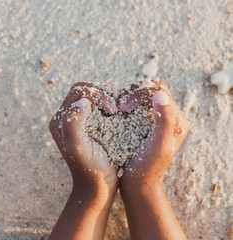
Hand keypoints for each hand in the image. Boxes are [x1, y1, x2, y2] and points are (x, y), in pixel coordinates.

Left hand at [49, 82, 119, 239]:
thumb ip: (73, 123)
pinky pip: (100, 108)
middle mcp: (67, 118)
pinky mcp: (91, 127)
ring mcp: (80, 122)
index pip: (78, 92)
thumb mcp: (78, 147)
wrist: (98, 188)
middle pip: (84, 91)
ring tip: (119, 109)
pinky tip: (120, 115)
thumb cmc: (90, 169)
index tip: (112, 108)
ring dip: (107, 99)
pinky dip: (110, 107)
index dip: (97, 94)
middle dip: (102, 94)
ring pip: (93, 98)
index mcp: (60, 120)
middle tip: (116, 107)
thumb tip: (82, 101)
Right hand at [117, 81, 188, 239]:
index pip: (159, 91)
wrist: (137, 185)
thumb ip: (164, 121)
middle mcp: (169, 116)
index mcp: (177, 120)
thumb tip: (160, 94)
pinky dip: (124, 104)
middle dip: (133, 92)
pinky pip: (136, 104)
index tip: (123, 105)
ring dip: (128, 97)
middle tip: (119, 105)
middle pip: (151, 89)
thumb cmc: (146, 168)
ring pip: (142, 95)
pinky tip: (115, 112)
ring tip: (116, 108)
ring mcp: (156, 119)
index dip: (140, 93)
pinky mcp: (144, 122)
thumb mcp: (158, 146)